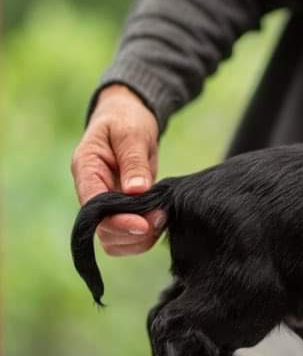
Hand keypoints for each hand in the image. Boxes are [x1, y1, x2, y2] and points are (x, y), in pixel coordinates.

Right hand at [71, 85, 164, 255]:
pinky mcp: (123, 208)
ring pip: (115, 239)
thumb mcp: (131, 134)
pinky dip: (146, 236)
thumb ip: (134, 161)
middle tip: (161, 217)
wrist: (129, 116)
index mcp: (86, 169)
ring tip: (163, 218)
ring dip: (140, 238)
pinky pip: (129, 234)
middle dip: (132, 231)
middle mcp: (92, 190)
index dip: (117, 221)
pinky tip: (162, 220)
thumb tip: (137, 191)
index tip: (143, 224)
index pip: (93, 206)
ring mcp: (107, 202)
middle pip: (103, 229)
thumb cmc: (126, 120)